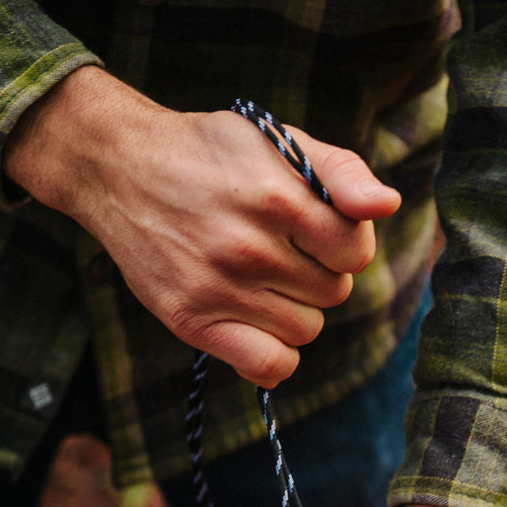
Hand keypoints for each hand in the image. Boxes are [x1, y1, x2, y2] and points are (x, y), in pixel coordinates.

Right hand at [3, 66, 400, 385]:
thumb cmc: (214, 155)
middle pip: (333, 293)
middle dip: (317, 272)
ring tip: (262, 278)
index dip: (344, 242)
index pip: (355, 252)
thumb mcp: (280, 141)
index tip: (316, 229)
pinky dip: (276, 356)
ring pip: (306, 330)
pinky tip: (260, 325)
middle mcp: (248, 247)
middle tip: (280, 248)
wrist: (120, 167)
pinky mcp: (190, 320)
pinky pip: (269, 365)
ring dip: (296, 310)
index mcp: (278, 198)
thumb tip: (386, 206)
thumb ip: (342, 171)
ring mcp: (217, 287)